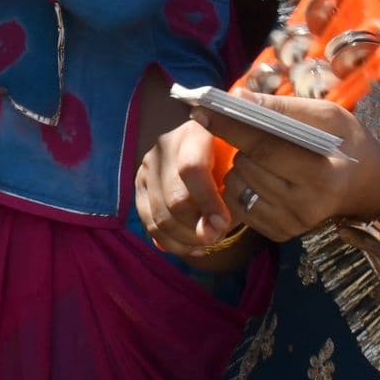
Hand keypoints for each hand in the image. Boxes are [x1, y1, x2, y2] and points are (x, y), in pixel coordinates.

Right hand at [137, 116, 245, 255]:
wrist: (213, 152)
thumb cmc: (234, 162)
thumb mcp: (239, 170)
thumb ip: (231, 198)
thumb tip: (212, 231)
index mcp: (194, 133)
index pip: (192, 168)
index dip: (208, 201)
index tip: (224, 224)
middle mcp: (165, 146)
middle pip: (174, 198)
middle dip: (198, 227)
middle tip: (217, 237)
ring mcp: (148, 166)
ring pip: (160, 217)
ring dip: (187, 239)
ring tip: (208, 242)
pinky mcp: (139, 186)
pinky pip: (150, 225)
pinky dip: (173, 243)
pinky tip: (194, 246)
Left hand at [203, 95, 379, 244]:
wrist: (363, 186)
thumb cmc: (345, 143)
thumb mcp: (328, 116)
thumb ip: (283, 107)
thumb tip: (237, 97)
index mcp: (323, 175)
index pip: (265, 148)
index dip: (231, 126)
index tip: (202, 109)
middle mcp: (307, 206)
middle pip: (247, 166)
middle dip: (240, 144)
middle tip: (254, 132)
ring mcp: (292, 224)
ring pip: (236, 186)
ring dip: (239, 165)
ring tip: (263, 156)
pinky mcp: (280, 233)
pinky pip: (239, 205)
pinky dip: (241, 185)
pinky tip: (261, 175)